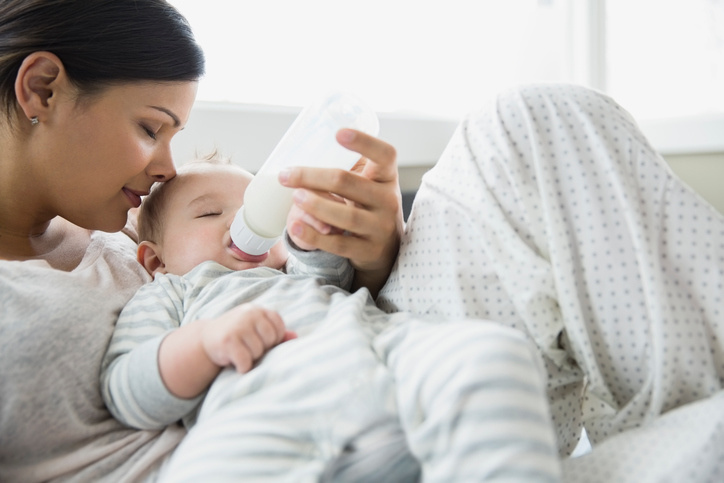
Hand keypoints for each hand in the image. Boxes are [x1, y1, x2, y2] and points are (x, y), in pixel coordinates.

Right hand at [200, 304, 295, 372]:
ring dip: (250, 358)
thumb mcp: (256, 329)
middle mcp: (249, 314)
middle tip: (248, 347)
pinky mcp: (228, 341)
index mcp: (258, 310)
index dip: (273, 339)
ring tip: (240, 352)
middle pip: (270, 340)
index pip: (279, 327)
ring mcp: (238, 326)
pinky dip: (242, 367)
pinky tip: (235, 361)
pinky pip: (245, 361)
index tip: (261, 341)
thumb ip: (276, 333)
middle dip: (262, 349)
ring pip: (258, 351)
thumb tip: (295, 337)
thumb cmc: (237, 335)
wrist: (206, 339)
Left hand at [280, 129, 403, 296]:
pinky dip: (314, 236)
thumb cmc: (368, 206)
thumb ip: (348, 167)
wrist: (385, 249)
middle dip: (314, 177)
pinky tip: (296, 226)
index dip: (365, 142)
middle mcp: (388, 200)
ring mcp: (380, 227)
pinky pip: (339, 244)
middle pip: (350, 182)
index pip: (385, 155)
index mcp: (386, 177)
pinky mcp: (368, 250)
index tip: (338, 133)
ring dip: (316, 205)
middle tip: (287, 175)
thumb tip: (304, 146)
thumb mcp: (368, 184)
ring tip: (295, 197)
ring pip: (347, 215)